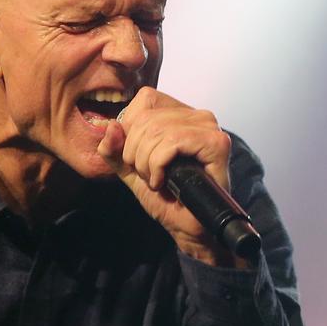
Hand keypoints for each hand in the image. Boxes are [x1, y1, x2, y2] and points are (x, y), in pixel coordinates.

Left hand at [97, 87, 238, 266]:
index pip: (145, 99)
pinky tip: (163, 182)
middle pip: (147, 118)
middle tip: (147, 175)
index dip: (131, 130)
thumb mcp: (129, 168)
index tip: (137, 158)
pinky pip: (173, 142)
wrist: (186, 226)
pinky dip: (159, 165)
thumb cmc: (164, 195)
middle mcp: (196, 115)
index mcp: (178, 113)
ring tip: (155, 180)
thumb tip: (110, 126)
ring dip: (146, 163)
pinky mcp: (216, 143)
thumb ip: (113, 149)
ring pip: (157, 130)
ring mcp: (209, 127)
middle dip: (136, 152)